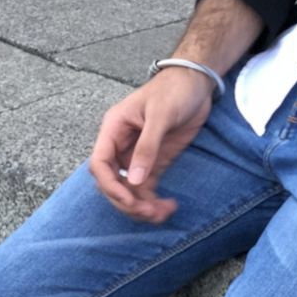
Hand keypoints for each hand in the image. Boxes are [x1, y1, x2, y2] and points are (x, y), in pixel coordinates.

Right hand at [88, 68, 215, 222]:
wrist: (197, 82)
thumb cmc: (175, 89)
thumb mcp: (161, 114)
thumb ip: (148, 146)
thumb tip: (134, 179)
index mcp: (115, 128)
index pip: (100, 163)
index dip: (109, 185)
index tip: (128, 200)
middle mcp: (122, 145)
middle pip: (112, 182)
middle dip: (127, 201)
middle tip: (149, 211)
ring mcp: (138, 155)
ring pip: (130, 190)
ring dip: (141, 206)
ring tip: (162, 213)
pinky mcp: (155, 162)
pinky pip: (147, 189)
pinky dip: (154, 202)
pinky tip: (168, 207)